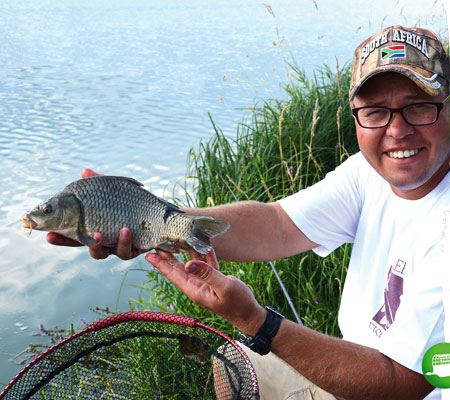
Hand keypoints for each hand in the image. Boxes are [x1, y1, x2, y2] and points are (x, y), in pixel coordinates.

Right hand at [46, 168, 144, 259]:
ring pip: (105, 252)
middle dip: (70, 242)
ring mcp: (118, 246)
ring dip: (100, 243)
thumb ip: (100, 182)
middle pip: (83, 245)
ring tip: (100, 232)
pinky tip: (126, 230)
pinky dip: (125, 241)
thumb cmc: (132, 201)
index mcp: (94, 227)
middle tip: (61, 236)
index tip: (47, 234)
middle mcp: (104, 239)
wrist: (160, 212)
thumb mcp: (115, 189)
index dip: (59, 236)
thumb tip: (85, 171)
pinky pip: (127, 251)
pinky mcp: (135, 249)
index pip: (72, 234)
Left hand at [145, 249, 265, 335]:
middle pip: (178, 268)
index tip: (148, 254)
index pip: (173, 275)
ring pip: (192, 264)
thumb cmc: (238, 303)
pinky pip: (206, 264)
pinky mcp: (216, 280)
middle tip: (157, 241)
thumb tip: (189, 263)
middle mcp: (197, 286)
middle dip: (168, 255)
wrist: (250, 314)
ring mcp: (206, 283)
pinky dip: (204, 254)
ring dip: (185, 252)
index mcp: (195, 290)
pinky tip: (203, 243)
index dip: (161, 264)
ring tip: (176, 239)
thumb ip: (208, 274)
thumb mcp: (224, 287)